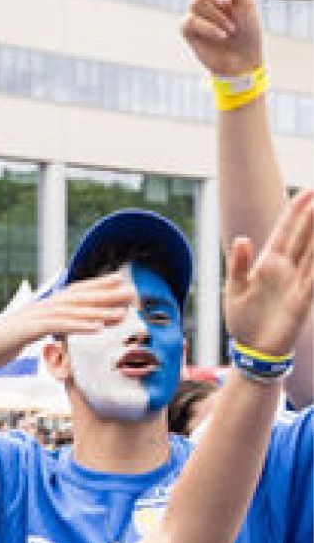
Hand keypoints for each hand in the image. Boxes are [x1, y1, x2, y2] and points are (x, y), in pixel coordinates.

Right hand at [0, 273, 135, 374]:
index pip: (73, 293)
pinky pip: (59, 326)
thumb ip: (37, 329)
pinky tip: (99, 327)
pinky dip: (81, 325)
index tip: (120, 282)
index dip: (97, 286)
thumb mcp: (20, 336)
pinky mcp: (28, 329)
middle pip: (79, 297)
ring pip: (73, 310)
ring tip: (124, 311)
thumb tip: (47, 329)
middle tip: (133, 291)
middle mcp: (40, 307)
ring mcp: (34, 316)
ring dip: (100, 310)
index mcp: (40, 308)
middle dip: (107, 293)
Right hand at [181, 0, 263, 76]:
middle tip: (227, 3)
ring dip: (218, 17)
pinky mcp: (187, 28)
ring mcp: (194, 9)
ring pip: (198, 4)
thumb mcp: (247, 1)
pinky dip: (209, 29)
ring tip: (229, 28)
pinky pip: (192, 21)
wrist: (240, 59)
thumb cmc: (248, 28)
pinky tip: (221, 35)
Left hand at [223, 189, 313, 356]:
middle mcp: (286, 269)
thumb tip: (242, 238)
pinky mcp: (302, 300)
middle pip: (305, 236)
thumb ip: (238, 264)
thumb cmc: (243, 320)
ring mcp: (297, 283)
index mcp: (268, 262)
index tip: (308, 192)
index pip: (286, 231)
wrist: (252, 350)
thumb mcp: (234, 290)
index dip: (296, 212)